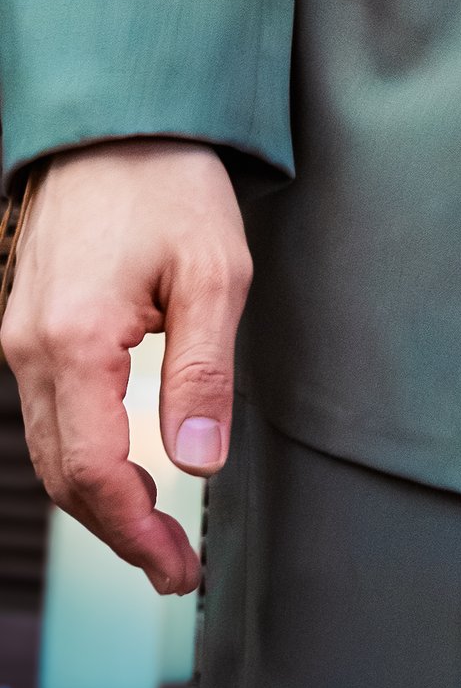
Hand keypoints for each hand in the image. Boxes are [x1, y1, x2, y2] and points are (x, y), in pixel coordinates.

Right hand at [3, 142, 250, 593]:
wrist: (114, 118)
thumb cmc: (169, 181)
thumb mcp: (214, 269)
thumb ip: (203, 371)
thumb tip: (200, 464)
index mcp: (75, 343)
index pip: (96, 476)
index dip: (136, 536)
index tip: (178, 570)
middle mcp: (31, 350)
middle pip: (64, 478)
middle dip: (118, 532)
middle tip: (173, 566)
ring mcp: (19, 338)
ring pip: (50, 451)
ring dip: (99, 500)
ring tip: (156, 530)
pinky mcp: (25, 326)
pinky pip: (47, 414)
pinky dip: (83, 456)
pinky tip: (125, 467)